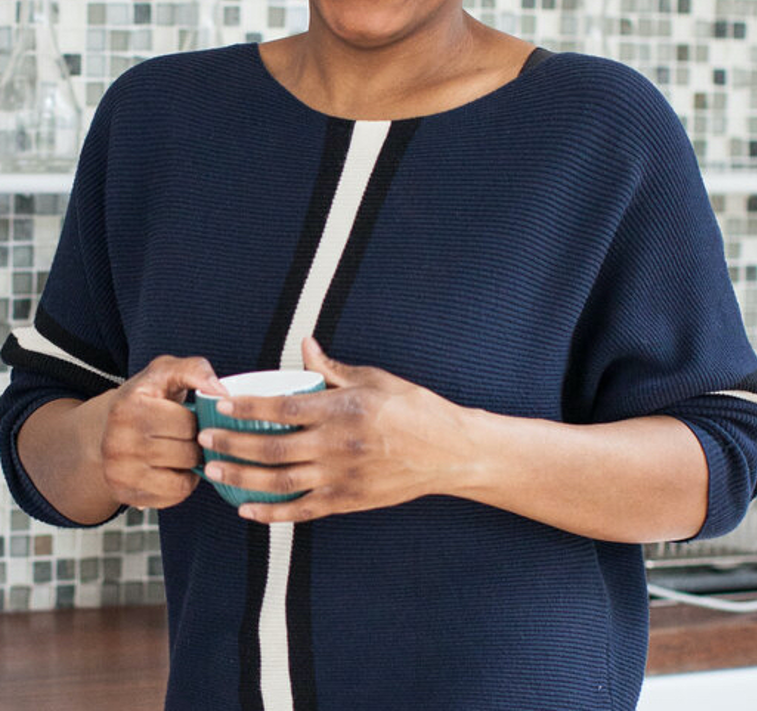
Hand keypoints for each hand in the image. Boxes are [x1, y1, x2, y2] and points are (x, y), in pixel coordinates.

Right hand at [100, 355, 226, 509]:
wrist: (106, 428)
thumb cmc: (145, 397)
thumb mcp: (166, 371)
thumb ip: (195, 370)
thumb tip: (221, 392)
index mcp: (129, 408)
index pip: (187, 424)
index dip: (197, 419)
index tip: (189, 416)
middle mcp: (118, 443)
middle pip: (186, 453)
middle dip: (197, 444)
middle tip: (189, 436)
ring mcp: (119, 473)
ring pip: (183, 481)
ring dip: (192, 467)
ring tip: (184, 451)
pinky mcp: (125, 495)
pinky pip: (173, 498)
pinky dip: (181, 485)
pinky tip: (173, 469)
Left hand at [199, 336, 473, 522]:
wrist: (450, 452)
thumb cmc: (414, 409)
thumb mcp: (375, 379)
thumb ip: (334, 368)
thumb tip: (305, 345)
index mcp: (341, 409)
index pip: (282, 406)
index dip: (247, 406)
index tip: (221, 403)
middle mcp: (336, 445)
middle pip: (271, 446)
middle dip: (231, 442)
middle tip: (204, 438)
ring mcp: (340, 477)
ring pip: (278, 481)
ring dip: (241, 476)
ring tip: (214, 469)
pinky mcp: (347, 502)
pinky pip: (302, 510)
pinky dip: (271, 512)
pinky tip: (247, 509)